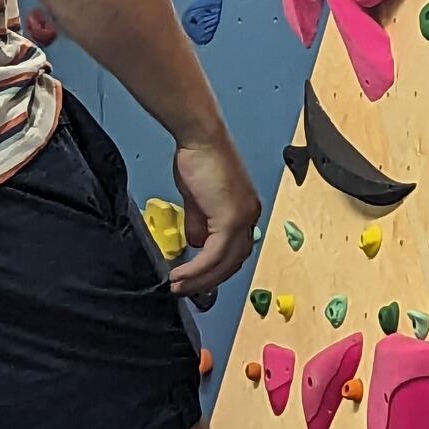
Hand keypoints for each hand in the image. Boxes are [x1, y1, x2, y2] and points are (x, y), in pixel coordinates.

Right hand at [166, 134, 261, 295]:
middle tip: (185, 290)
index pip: (235, 250)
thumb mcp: (197, 199)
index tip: (196, 279)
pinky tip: (181, 275)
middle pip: (234, 262)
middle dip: (209, 280)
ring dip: (201, 279)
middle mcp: (250, 216)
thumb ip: (199, 222)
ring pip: (225, 263)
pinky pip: (213, 255)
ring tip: (179, 286)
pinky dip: (197, 269)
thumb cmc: (198, 159)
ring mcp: (243, 218)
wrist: (200, 138)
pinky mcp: (230, 219)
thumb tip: (195, 242)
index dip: (216, 268)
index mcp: (245, 211)